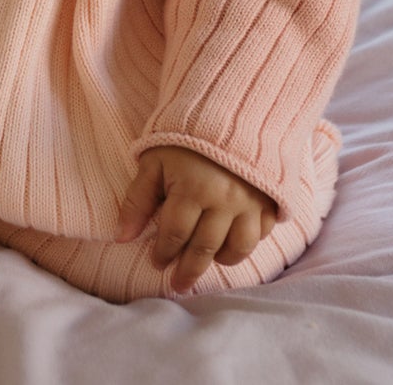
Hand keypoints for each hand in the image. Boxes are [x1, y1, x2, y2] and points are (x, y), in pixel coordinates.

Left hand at [116, 145, 275, 292]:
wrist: (227, 107)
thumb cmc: (182, 137)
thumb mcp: (153, 161)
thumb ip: (137, 200)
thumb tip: (121, 238)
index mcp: (192, 189)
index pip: (174, 234)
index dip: (163, 252)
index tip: (155, 263)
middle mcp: (224, 200)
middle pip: (205, 247)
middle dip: (188, 270)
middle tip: (178, 285)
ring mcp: (251, 201)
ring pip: (238, 248)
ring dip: (220, 260)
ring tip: (206, 262)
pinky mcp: (270, 198)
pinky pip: (261, 233)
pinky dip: (247, 243)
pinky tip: (231, 244)